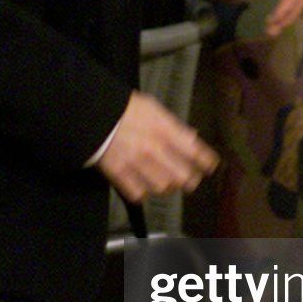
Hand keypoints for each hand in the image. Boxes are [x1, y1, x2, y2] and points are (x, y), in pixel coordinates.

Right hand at [97, 89, 218, 203]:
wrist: (92, 113)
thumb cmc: (123, 108)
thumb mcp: (153, 108)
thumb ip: (174, 125)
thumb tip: (191, 137)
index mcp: (164, 129)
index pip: (194, 150)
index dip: (206, 161)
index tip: (210, 166)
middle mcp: (154, 148)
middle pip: (183, 176)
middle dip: (190, 179)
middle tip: (190, 179)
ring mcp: (136, 163)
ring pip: (162, 187)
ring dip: (167, 186)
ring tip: (166, 182)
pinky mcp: (119, 173)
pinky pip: (138, 193)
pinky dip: (142, 192)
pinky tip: (143, 186)